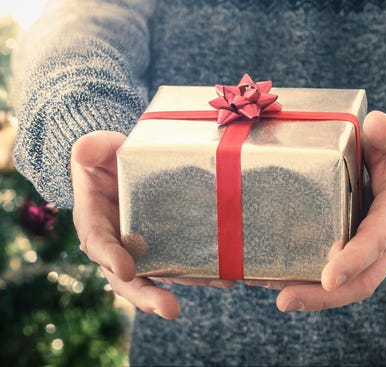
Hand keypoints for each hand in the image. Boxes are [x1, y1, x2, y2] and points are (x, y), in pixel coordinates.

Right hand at [71, 131, 232, 319]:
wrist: (122, 165)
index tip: (127, 271)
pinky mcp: (166, 242)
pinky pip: (182, 259)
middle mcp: (119, 243)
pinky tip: (228, 271)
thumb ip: (91, 149)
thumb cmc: (104, 159)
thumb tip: (84, 149)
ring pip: (162, 273)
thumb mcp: (96, 150)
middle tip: (169, 309)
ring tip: (219, 284)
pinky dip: (202, 268)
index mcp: (96, 223)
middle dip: (147, 295)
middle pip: (128, 278)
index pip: (99, 244)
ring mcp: (144, 246)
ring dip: (188, 283)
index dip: (110, 258)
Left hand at [271, 110, 385, 311]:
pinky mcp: (365, 254)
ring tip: (275, 295)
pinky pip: (343, 277)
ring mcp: (379, 253)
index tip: (328, 277)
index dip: (354, 260)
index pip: (377, 241)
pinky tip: (284, 281)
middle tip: (285, 300)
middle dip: (324, 295)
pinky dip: (316, 284)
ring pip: (351, 286)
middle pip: (362, 281)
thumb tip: (377, 126)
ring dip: (314, 296)